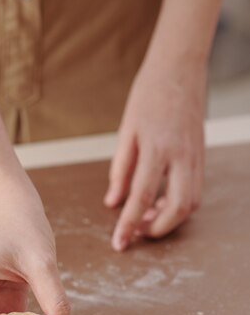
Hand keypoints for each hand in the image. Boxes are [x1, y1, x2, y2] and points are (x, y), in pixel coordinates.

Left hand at [104, 57, 205, 249]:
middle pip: (177, 208)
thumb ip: (120, 170)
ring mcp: (196, 157)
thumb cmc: (148, 97)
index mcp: (157, 148)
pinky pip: (195, 190)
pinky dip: (179, 204)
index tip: (120, 244)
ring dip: (170, 219)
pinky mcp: (201, 157)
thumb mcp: (126, 133)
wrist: (179, 70)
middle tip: (137, 231)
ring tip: (146, 217)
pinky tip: (161, 201)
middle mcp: (181, 156)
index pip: (141, 197)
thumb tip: (113, 203)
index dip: (129, 224)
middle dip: (158, 229)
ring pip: (191, 203)